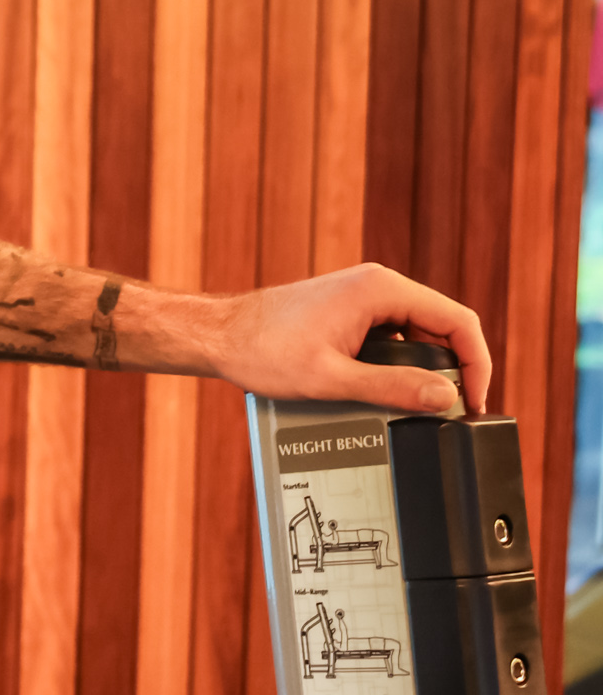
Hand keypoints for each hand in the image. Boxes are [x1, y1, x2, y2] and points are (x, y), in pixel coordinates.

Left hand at [206, 264, 492, 414]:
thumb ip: (392, 388)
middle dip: (452, 367)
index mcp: (382, 290)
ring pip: (416, 332)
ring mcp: (362, 295)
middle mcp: (378, 284)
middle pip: (441, 326)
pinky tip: (389, 388)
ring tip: (422, 404)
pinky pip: (391, 334)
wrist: (217, 335)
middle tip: (450, 409)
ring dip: (424, 366)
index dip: (476, 363)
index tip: (473, 399)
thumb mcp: (331, 378)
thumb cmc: (262, 349)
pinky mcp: (348, 309)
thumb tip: (445, 397)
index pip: (458, 322)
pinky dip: (398, 361)